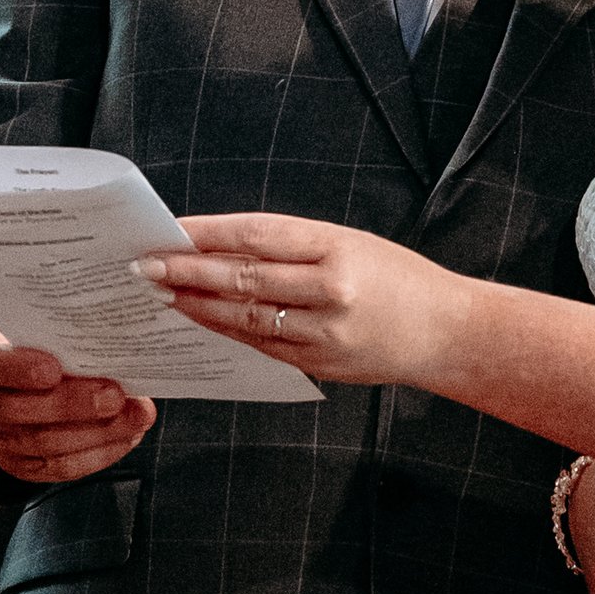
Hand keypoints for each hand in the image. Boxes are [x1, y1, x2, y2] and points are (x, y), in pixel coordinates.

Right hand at [0, 311, 155, 485]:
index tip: (53, 367)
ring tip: (137, 415)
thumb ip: (56, 320)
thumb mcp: (30, 313)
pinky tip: (128, 436)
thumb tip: (112, 328)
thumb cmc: (28, 330)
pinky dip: (98, 454)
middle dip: (71, 405)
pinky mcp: (17, 463)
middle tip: (116, 394)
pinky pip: (56, 468)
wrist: (11, 363)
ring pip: (39, 444)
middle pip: (15, 411)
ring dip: (95, 433)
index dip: (15, 368)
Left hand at [135, 213, 470, 388]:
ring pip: (245, 318)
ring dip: (198, 306)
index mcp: (338, 248)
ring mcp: (324, 334)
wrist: (447, 332)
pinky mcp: (320, 364)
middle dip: (188, 273)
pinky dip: (227, 330)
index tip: (170, 230)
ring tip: (164, 294)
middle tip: (147, 266)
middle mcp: (331, 291)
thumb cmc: (398, 279)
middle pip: (243, 279)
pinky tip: (202, 319)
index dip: (208, 233)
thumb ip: (290, 247)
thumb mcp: (350, 243)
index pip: (257, 235)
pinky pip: (262, 345)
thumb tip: (221, 246)